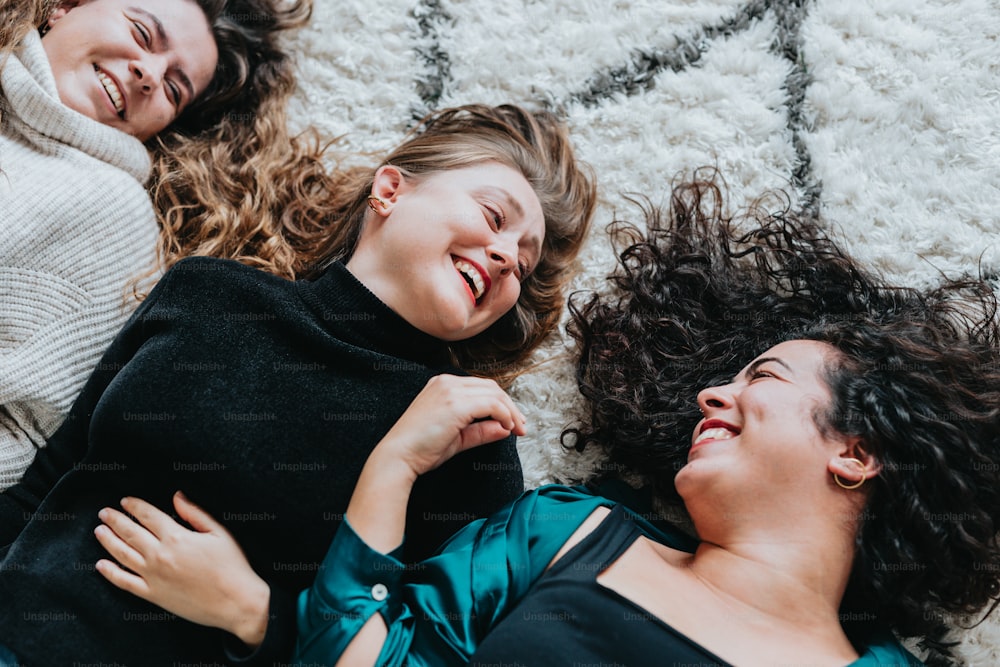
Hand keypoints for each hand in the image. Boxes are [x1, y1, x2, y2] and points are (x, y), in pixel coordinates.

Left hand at [94, 491, 270, 647]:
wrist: (236, 602)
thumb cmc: (232, 566)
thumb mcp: (219, 532)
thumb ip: (195, 513)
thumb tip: (177, 497)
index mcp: (177, 537)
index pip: (148, 516)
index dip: (135, 506)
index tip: (125, 501)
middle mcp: (160, 555)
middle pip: (130, 532)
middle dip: (115, 520)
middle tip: (104, 513)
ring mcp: (154, 576)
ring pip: (122, 554)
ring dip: (108, 541)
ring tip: (99, 531)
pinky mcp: (153, 594)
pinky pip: (125, 582)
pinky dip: (110, 573)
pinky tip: (101, 565)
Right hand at [376, 374, 526, 479]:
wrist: (399, 457)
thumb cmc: (422, 449)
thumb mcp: (457, 437)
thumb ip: (481, 430)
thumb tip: (505, 427)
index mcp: (442, 385)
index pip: (481, 387)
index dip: (501, 403)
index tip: (513, 422)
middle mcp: (447, 382)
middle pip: (491, 387)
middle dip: (510, 406)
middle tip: (521, 426)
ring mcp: (450, 390)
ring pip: (494, 393)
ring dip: (510, 411)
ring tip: (517, 429)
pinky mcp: (456, 403)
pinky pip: (491, 404)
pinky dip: (504, 415)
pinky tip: (507, 428)